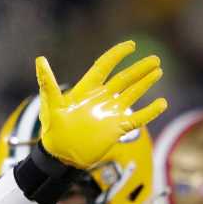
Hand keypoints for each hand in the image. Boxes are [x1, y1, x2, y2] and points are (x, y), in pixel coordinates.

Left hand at [36, 40, 165, 169]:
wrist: (60, 157)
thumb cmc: (52, 132)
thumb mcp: (51, 106)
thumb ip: (48, 83)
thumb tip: (40, 60)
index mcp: (85, 91)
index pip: (103, 67)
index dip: (116, 55)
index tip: (131, 45)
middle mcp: (100, 99)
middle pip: (123, 79)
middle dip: (139, 69)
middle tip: (155, 59)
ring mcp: (110, 113)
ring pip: (132, 94)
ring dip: (145, 83)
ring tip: (158, 71)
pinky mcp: (117, 128)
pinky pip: (138, 118)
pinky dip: (150, 111)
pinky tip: (162, 103)